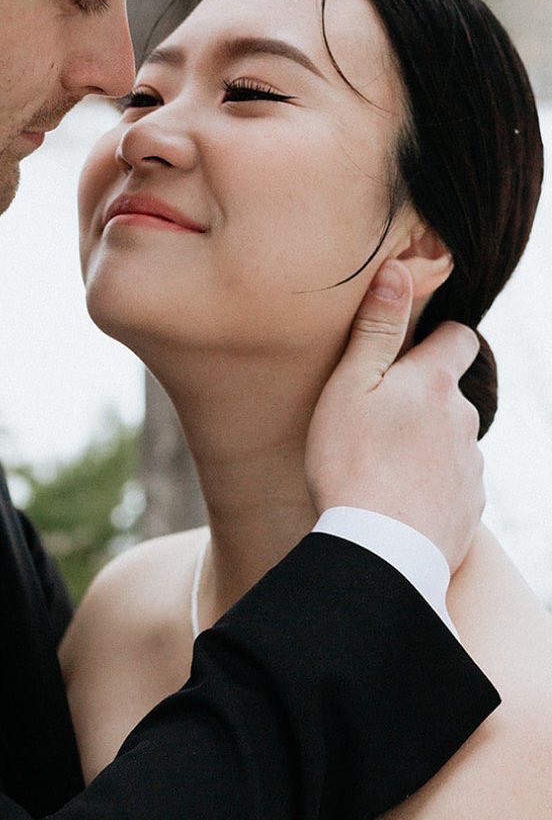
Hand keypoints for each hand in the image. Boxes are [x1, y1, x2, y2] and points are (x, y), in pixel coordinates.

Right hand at [307, 259, 482, 570]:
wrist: (381, 550)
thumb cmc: (352, 463)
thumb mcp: (350, 387)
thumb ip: (376, 329)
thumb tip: (399, 269)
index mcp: (435, 384)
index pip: (459, 339)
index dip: (438, 340)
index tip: (408, 353)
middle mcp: (464, 420)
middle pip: (452, 395)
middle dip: (425, 400)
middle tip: (377, 419)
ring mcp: (470, 467)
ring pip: (452, 441)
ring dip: (425, 445)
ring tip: (381, 466)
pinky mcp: (468, 508)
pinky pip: (451, 485)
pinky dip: (429, 486)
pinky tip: (395, 500)